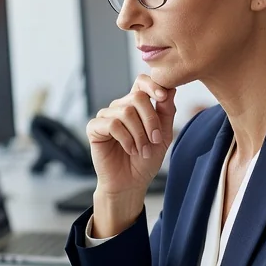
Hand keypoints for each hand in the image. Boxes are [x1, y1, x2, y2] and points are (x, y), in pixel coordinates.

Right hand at [87, 75, 175, 234]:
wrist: (131, 183)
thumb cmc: (146, 160)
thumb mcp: (163, 135)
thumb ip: (166, 112)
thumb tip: (171, 87)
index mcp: (136, 106)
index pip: (141, 82)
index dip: (152, 85)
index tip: (163, 97)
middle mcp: (120, 107)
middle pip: (137, 97)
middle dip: (150, 120)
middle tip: (155, 140)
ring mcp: (106, 117)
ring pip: (126, 112)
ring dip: (139, 134)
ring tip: (142, 150)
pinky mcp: (94, 128)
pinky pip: (112, 124)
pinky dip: (125, 138)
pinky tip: (129, 149)